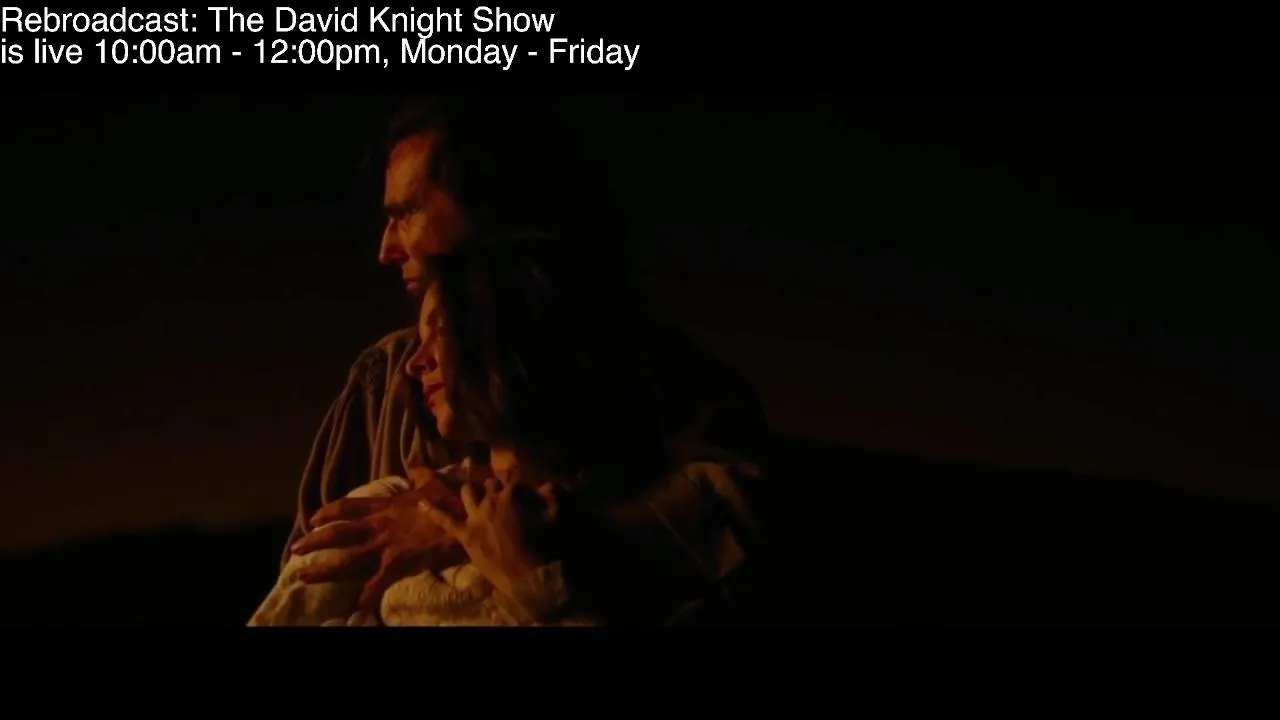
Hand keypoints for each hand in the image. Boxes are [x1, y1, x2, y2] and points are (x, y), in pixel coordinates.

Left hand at [291, 466, 466, 611]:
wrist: (463, 519)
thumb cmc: (449, 502)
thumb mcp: (432, 483)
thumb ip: (419, 473)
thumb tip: (414, 460)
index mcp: (385, 507)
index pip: (349, 507)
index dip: (328, 512)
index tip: (313, 519)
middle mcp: (379, 526)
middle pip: (339, 534)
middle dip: (314, 542)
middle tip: (295, 549)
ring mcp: (386, 545)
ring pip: (348, 560)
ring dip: (324, 569)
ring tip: (302, 576)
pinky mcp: (397, 563)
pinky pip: (378, 582)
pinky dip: (367, 595)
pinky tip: (355, 606)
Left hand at [418, 470, 559, 600]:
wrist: (525, 575)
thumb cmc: (542, 546)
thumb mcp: (555, 518)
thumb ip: (553, 496)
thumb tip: (547, 484)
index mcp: (511, 496)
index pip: (511, 479)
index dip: (516, 480)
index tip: (521, 483)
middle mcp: (490, 502)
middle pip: (490, 484)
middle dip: (495, 485)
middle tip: (501, 492)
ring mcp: (475, 518)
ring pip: (468, 494)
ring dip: (473, 490)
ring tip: (474, 490)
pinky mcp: (465, 534)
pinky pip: (445, 521)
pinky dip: (432, 511)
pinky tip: (421, 503)